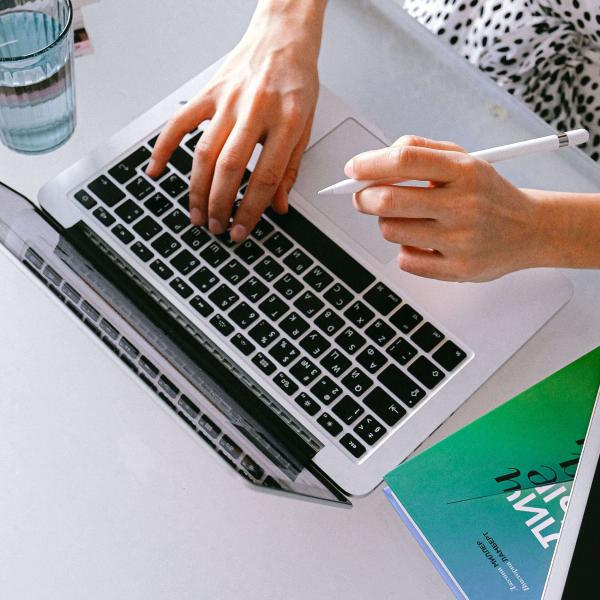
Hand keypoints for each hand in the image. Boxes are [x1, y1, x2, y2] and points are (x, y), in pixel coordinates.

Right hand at [147, 1, 323, 241]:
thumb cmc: (296, 80)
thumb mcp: (306, 125)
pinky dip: (164, 147)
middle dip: (220, 205)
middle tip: (216, 227)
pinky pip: (180, 123)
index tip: (242, 230)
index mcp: (287, 121)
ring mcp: (228, 100)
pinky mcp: (208, 92)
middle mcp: (256, 110)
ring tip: (198, 214)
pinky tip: (157, 170)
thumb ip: (289, 167)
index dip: (251, 210)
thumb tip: (278, 204)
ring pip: (204, 152)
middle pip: (230, 168)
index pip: (264, 177)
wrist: (283, 35)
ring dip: (197, 189)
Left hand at [348, 136, 544, 281]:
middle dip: (362, 197)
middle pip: (388, 200)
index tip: (352, 168)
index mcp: (464, 171)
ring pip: (390, 230)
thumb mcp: (463, 159)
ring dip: (386, 223)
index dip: (369, 164)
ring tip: (405, 218)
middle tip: (360, 197)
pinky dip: (405, 249)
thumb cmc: (486, 193)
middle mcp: (463, 205)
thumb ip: (420, 150)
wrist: (529, 230)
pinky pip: (405, 260)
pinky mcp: (457, 269)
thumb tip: (376, 158)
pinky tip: (423, 241)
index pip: (404, 159)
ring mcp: (461, 240)